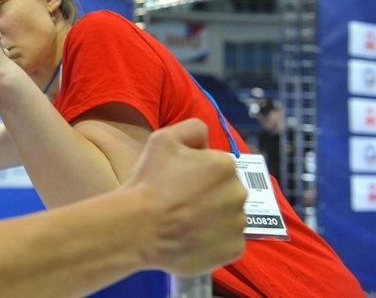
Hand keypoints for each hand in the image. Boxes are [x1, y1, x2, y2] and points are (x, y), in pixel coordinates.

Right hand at [125, 119, 246, 275]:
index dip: (196, 172)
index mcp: (225, 165)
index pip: (217, 166)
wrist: (139, 227)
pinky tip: (190, 237)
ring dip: (211, 217)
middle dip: (208, 194)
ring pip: (228, 216)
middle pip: (226, 191)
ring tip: (183, 221)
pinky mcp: (233, 249)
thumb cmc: (149, 182)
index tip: (177, 181)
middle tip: (179, 202)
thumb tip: (206, 139)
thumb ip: (192, 129)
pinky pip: (227, 241)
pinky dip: (213, 240)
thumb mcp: (162, 139)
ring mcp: (238, 223)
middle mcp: (239, 193)